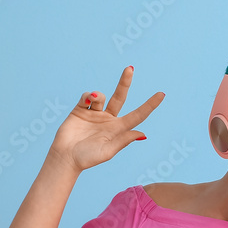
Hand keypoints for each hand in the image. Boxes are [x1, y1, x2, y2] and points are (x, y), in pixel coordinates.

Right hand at [49, 66, 164, 171]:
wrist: (65, 157)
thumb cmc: (87, 159)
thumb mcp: (108, 151)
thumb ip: (123, 141)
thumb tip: (142, 133)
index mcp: (118, 129)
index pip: (138, 115)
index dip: (150, 105)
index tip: (162, 94)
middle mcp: (108, 119)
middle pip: (120, 96)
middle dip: (125, 82)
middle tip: (130, 68)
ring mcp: (94, 113)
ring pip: (100, 96)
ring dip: (98, 95)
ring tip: (93, 98)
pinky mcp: (80, 110)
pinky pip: (87, 97)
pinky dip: (88, 95)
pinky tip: (86, 100)